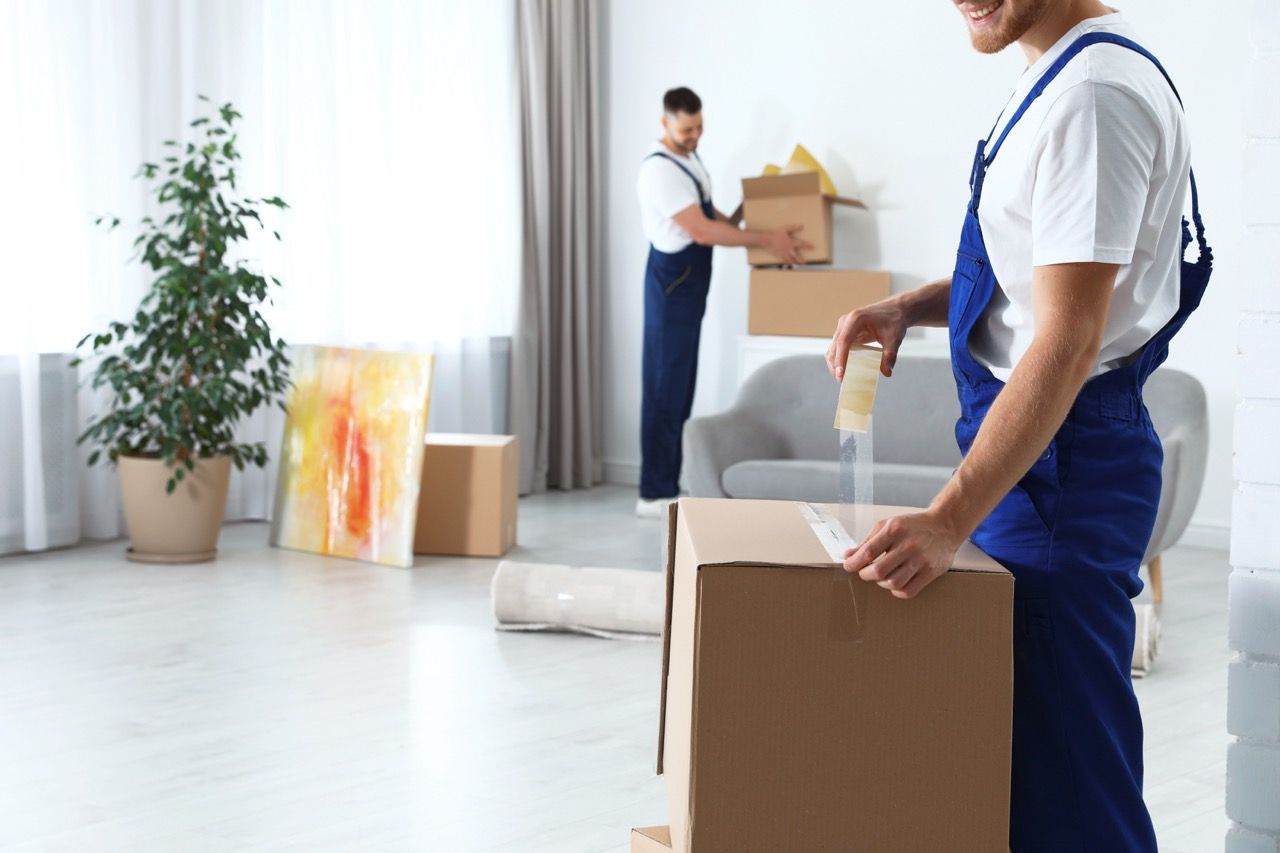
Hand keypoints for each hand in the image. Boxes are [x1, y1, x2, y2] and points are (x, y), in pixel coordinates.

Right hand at [762, 224, 811, 264]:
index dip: (808, 245)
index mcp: (791, 242)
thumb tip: (801, 226)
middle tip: (805, 262)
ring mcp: (783, 253)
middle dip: (801, 259)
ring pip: (790, 259)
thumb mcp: (785, 229)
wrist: (766, 240)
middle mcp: (788, 249)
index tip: (813, 247)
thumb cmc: (776, 233)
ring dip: (795, 262)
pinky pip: (784, 260)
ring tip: (798, 265)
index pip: (801, 244)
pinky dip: (787, 263)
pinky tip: (789, 265)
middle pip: (796, 256)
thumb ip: (794, 228)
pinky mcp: (779, 256)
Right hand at [826, 296, 908, 380]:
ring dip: (834, 363)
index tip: (841, 375)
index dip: (840, 359)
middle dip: (835, 365)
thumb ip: (890, 355)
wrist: (894, 311)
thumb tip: (887, 373)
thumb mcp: (894, 338)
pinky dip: (838, 359)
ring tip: (842, 378)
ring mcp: (843, 327)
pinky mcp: (844, 332)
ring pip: (833, 348)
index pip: (843, 341)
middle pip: (835, 346)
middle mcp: (846, 322)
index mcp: (856, 319)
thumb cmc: (894, 321)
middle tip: (842, 381)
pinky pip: (837, 348)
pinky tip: (844, 370)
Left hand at [841, 510, 965, 599]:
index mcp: (894, 530)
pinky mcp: (930, 572)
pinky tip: (895, 582)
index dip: (854, 563)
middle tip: (865, 572)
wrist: (945, 526)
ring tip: (881, 576)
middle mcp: (908, 545)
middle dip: (865, 574)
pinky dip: (896, 591)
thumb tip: (848, 555)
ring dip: (881, 583)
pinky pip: (908, 591)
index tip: (849, 566)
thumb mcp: (888, 525)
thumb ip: (868, 541)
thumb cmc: (913, 526)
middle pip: (878, 571)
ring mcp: (921, 560)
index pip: (868, 552)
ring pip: (892, 583)